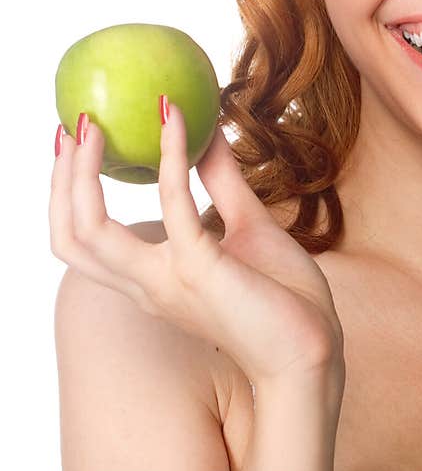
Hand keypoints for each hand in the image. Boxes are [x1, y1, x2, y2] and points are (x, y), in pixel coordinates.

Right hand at [49, 99, 344, 388]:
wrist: (313, 350)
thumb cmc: (284, 299)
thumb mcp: (246, 226)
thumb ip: (221, 181)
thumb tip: (208, 133)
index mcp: (154, 277)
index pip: (85, 239)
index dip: (68, 192)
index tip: (77, 142)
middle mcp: (149, 283)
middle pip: (70, 236)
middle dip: (59, 181)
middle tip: (73, 126)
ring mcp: (169, 278)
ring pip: (90, 231)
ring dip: (83, 173)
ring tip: (92, 125)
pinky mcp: (201, 268)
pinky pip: (174, 203)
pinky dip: (171, 156)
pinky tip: (178, 120)